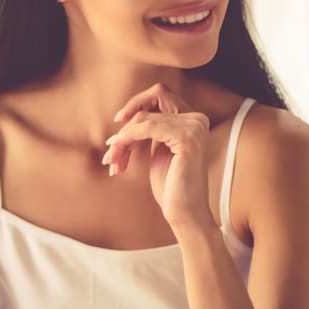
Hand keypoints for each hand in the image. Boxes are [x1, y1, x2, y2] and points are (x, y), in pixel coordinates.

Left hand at [103, 82, 213, 230]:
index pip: (161, 95)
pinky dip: (127, 139)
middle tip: (111, 149)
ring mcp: (194, 128)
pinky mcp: (187, 139)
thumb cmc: (171, 187)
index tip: (119, 121)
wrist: (185, 213)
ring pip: (144, 118)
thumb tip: (128, 114)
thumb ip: (152, 130)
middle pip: (152, 100)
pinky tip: (118, 157)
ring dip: (122, 140)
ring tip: (113, 161)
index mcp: (193, 121)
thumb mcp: (159, 151)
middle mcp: (197, 120)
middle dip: (127, 122)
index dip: (137, 103)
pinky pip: (147, 127)